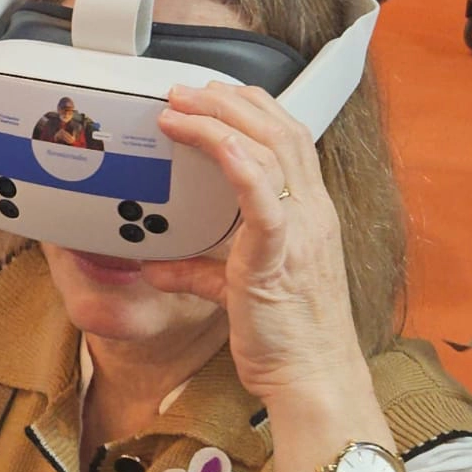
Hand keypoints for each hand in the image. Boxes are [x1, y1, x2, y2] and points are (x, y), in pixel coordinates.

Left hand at [142, 82, 361, 401]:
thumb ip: (200, 272)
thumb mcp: (235, 292)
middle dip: (229, 101)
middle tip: (182, 91)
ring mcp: (302, 232)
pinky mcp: (280, 257)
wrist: (313, 380)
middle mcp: (313, 213)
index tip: (211, 94)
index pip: (289, 139)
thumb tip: (158, 266)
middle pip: (279, 131)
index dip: (252, 108)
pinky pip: (265, 199)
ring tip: (179, 107)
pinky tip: (214, 142)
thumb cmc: (284, 339)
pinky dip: (239, 164)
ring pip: (271, 150)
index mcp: (309, 215)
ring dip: (221, 120)